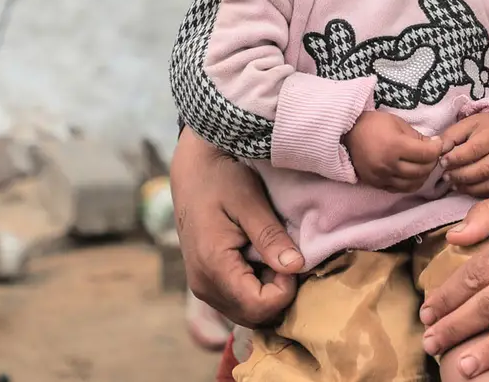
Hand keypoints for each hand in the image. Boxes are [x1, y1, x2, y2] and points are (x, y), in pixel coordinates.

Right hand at [170, 128, 306, 326]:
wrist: (192, 171)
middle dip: (279, 295)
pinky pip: (236, 302)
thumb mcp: (250, 201)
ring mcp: (202, 287)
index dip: (285, 291)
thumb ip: (270, 237)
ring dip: (268, 295)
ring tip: (275, 258)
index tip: (293, 261)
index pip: (258, 306)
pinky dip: (256, 291)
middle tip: (288, 259)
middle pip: (252, 316)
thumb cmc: (221, 180)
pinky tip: (263, 262)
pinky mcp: (206, 283)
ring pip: (245, 313)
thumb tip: (295, 267)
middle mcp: (204, 285)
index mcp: (213, 266)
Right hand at [344, 111, 443, 191]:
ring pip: (413, 184)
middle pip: (422, 170)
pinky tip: (412, 174)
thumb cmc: (374, 124)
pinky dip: (410, 183)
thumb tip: (435, 146)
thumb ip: (417, 136)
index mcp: (395, 146)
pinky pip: (400, 189)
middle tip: (432, 154)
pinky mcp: (377, 184)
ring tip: (423, 164)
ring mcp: (382, 177)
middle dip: (432, 161)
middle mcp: (389, 165)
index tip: (439, 143)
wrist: (347, 134)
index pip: (426, 154)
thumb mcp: (398, 123)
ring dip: (423, 175)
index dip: (438, 148)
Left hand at [440, 112, 488, 196]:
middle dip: (460, 175)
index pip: (474, 150)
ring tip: (453, 183)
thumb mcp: (468, 124)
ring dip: (467, 186)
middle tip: (445, 176)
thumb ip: (452, 136)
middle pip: (482, 170)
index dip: (456, 158)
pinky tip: (464, 188)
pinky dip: (477, 192)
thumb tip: (438, 150)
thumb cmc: (485, 128)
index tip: (442, 161)